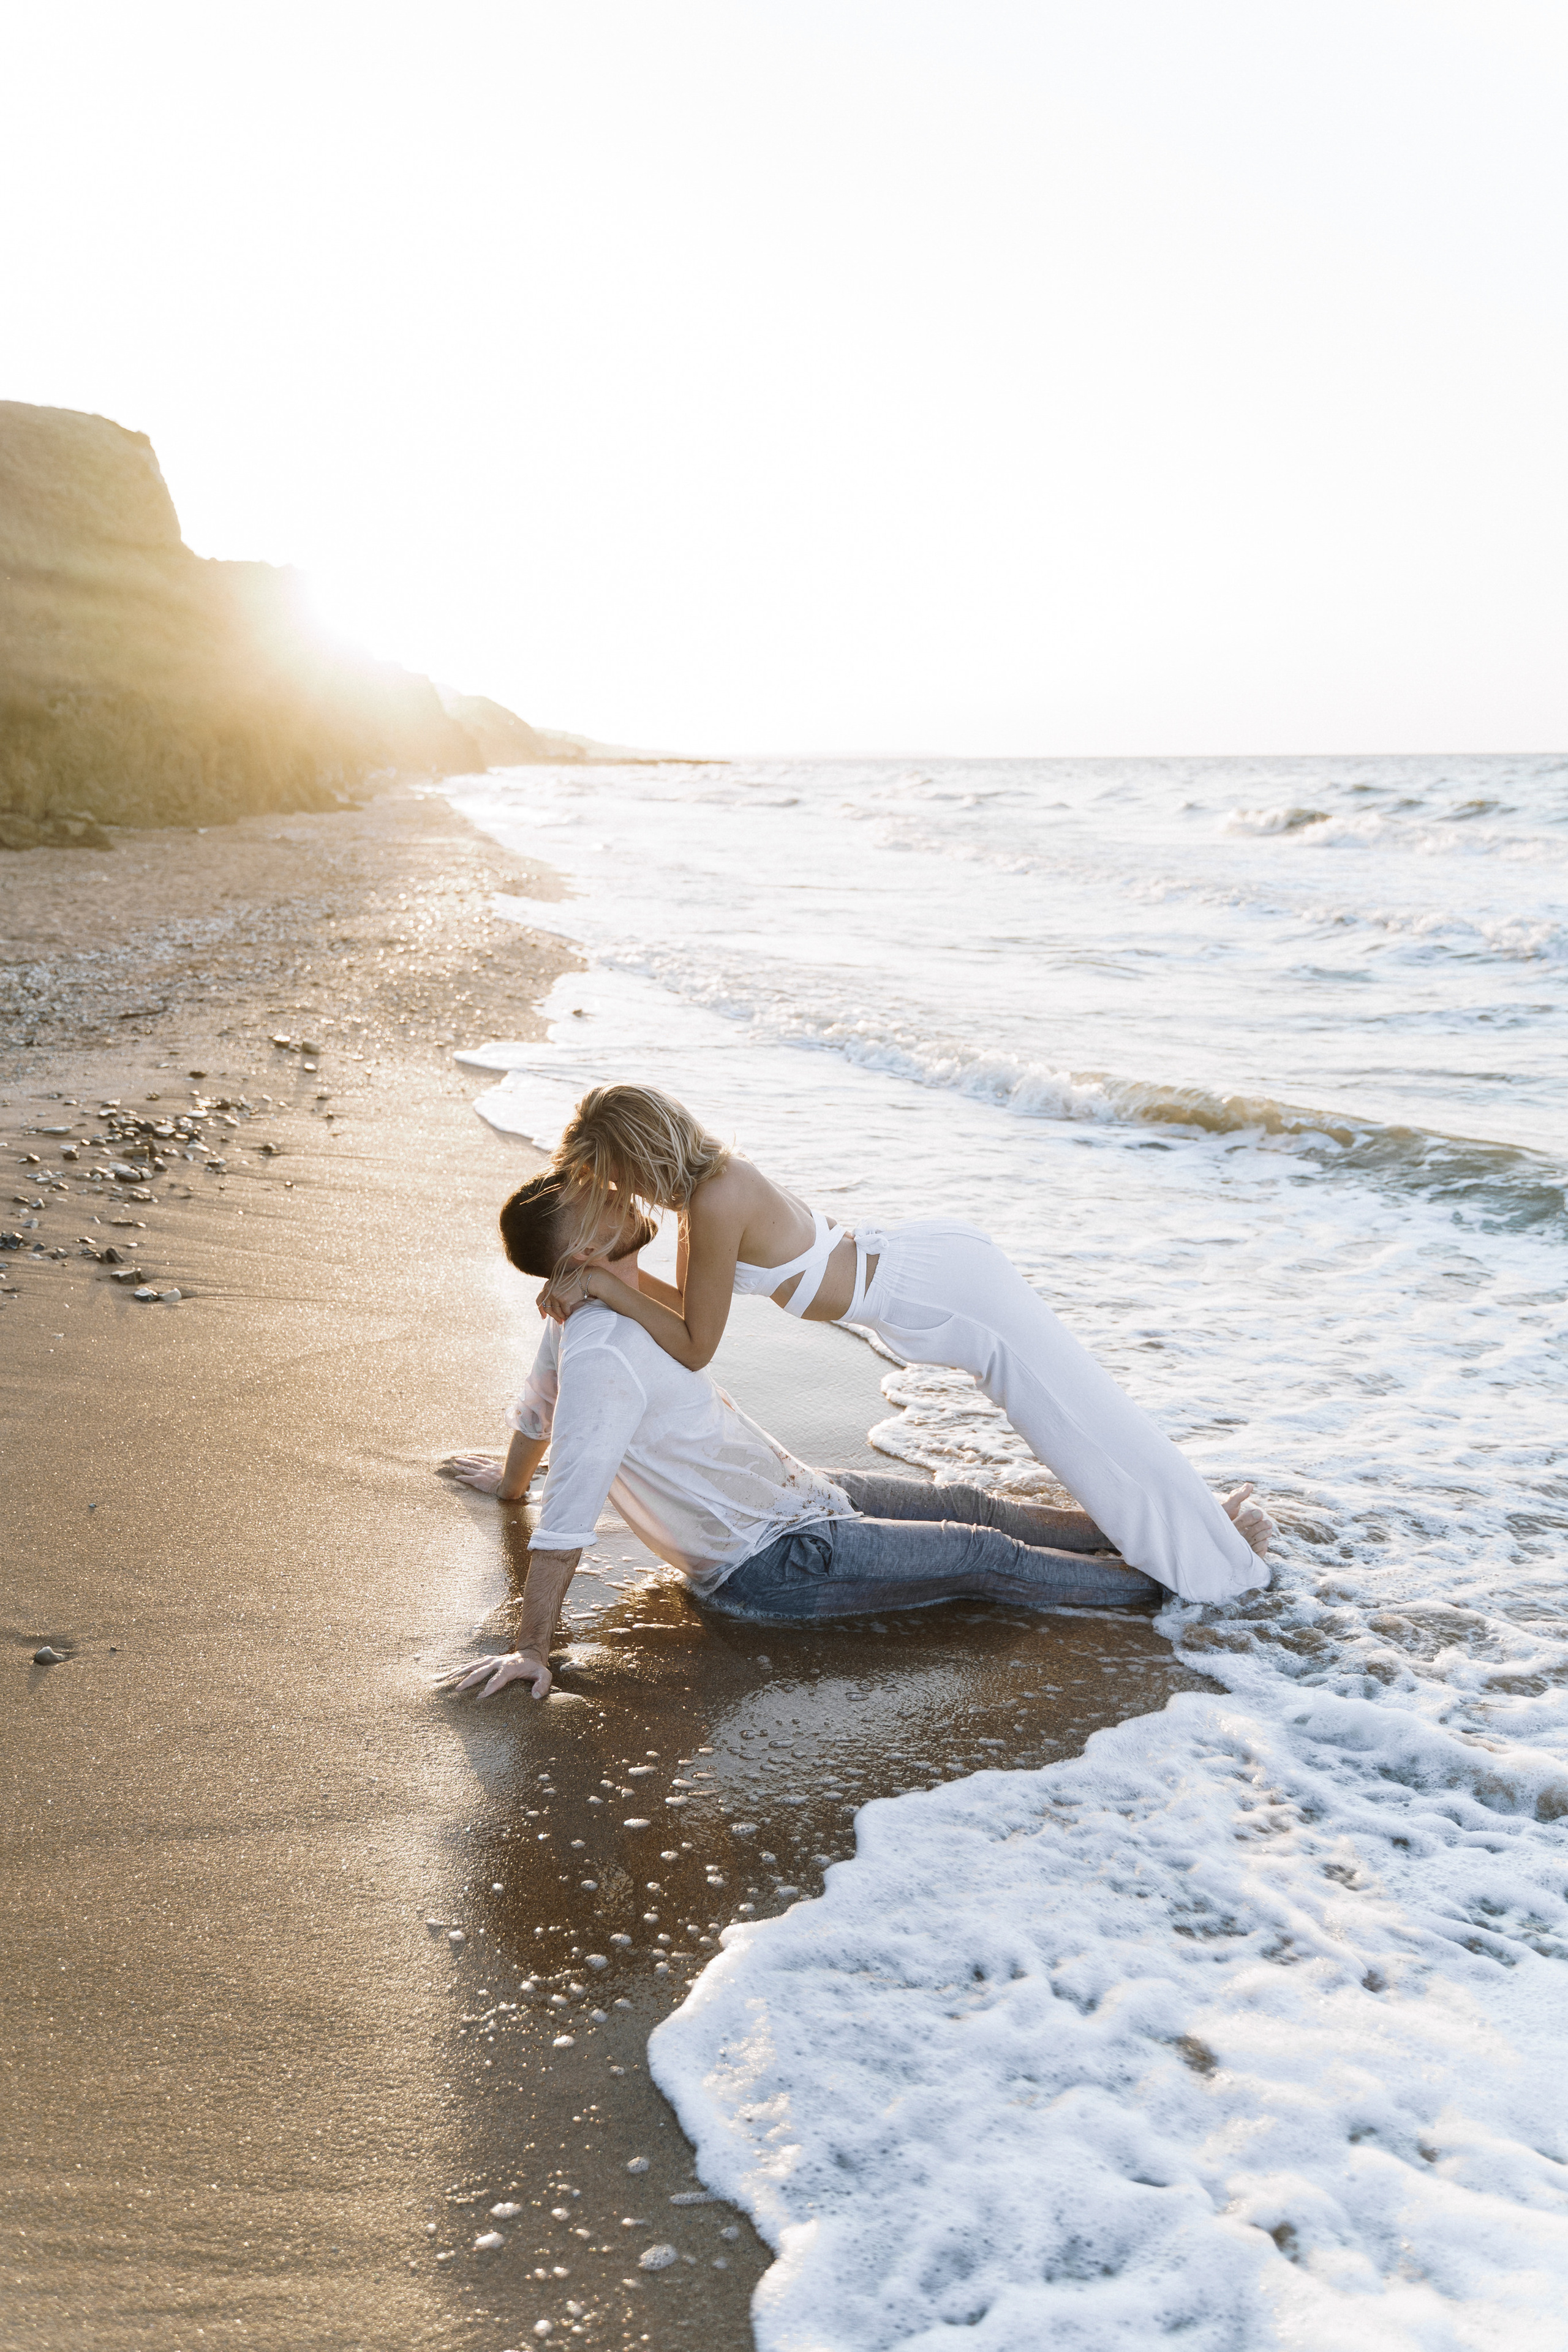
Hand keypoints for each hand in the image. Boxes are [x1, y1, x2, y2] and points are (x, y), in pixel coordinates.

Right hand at [434, 1648, 553, 1699]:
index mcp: (510, 1667)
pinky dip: (461, 1669)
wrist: (529, 1655)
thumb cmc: (535, 1668)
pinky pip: (472, 1664)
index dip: (491, 1686)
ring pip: (473, 1665)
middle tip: (458, 1690)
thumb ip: (543, 1685)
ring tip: (449, 1680)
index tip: (481, 1696)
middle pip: (482, 1670)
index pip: (499, 1677)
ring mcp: (491, 1660)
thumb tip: (536, 1696)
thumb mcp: (544, 1675)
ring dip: (461, 1673)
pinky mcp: (487, 1660)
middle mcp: (498, 1662)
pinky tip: (450, 1675)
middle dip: (469, 1680)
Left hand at [438, 1452, 505, 1494]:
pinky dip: (461, 1478)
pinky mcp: (478, 1481)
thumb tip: (505, 1469)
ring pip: (468, 1469)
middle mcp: (486, 1468)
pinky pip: (467, 1479)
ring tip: (454, 1465)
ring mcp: (481, 1474)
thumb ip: (503, 1469)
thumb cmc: (510, 1480)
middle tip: (457, 1458)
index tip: (469, 1456)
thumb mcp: (508, 1471)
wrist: (507, 1485)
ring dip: (461, 1467)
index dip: (474, 1457)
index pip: (481, 1459)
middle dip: (464, 1460)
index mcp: (493, 1465)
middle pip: (473, 1462)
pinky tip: (456, 1477)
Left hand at [536, 1266, 595, 1322]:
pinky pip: (564, 1311)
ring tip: (565, 1319)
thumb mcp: (561, 1283)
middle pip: (547, 1307)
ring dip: (561, 1316)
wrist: (587, 1279)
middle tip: (558, 1321)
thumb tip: (551, 1304)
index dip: (541, 1310)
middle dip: (553, 1316)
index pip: (539, 1299)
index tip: (544, 1317)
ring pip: (556, 1311)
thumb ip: (554, 1290)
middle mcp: (550, 1289)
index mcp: (548, 1285)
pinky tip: (570, 1315)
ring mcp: (556, 1294)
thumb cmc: (577, 1281)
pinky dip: (567, 1314)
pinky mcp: (563, 1300)